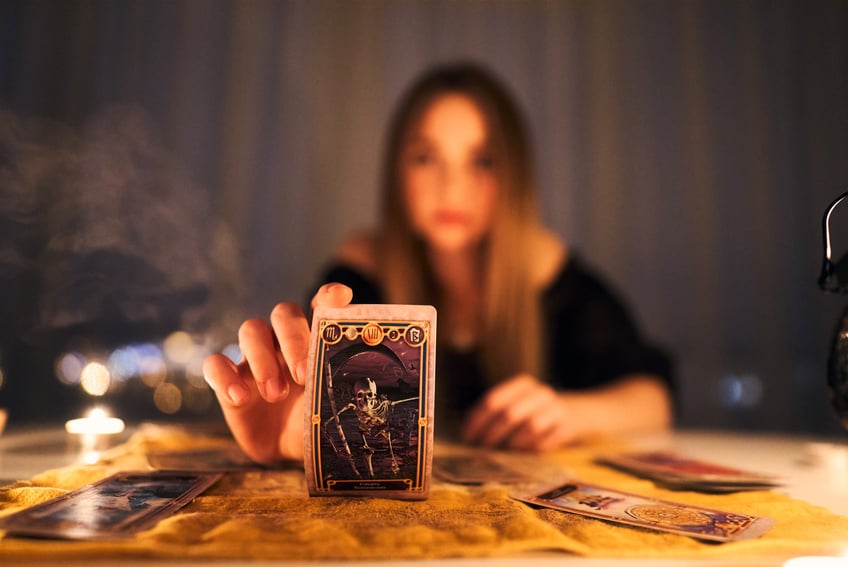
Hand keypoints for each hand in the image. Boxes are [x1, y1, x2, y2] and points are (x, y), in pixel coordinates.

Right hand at [203, 283, 352, 462]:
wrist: (290, 448)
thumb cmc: (318, 421)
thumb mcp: (335, 411)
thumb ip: (348, 400)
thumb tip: (384, 408)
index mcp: (315, 339)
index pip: (321, 304)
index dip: (329, 296)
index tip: (340, 296)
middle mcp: (284, 339)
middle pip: (283, 314)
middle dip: (293, 339)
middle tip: (304, 376)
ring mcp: (255, 356)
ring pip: (251, 330)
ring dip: (263, 358)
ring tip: (275, 393)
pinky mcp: (229, 378)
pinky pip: (216, 363)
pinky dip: (224, 377)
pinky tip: (239, 398)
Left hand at [461, 374, 577, 450]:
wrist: (583, 412)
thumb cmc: (539, 411)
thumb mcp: (520, 404)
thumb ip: (496, 414)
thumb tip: (469, 435)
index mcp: (522, 384)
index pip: (493, 400)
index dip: (477, 420)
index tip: (467, 437)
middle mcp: (540, 393)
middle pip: (509, 414)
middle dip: (491, 434)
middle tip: (481, 449)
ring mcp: (557, 408)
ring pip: (529, 426)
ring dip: (512, 443)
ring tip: (504, 451)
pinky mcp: (568, 426)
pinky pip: (545, 441)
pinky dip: (531, 449)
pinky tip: (524, 453)